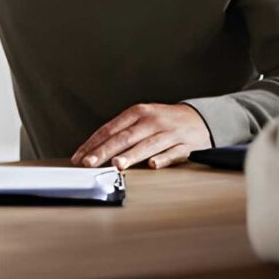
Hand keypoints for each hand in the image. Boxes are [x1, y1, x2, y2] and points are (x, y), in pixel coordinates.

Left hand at [70, 103, 210, 169]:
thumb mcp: (141, 120)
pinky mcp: (187, 145)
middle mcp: (152, 120)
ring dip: (131, 156)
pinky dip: (164, 159)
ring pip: (147, 145)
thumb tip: (93, 151)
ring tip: (117, 165)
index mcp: (137, 112)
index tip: (79, 158)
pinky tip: (153, 165)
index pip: (110, 129)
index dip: (93, 144)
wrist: (199, 118)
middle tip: (90, 163)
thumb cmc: (162, 122)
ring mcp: (170, 132)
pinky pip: (174, 153)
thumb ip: (120, 133)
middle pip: (125, 137)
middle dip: (105, 151)